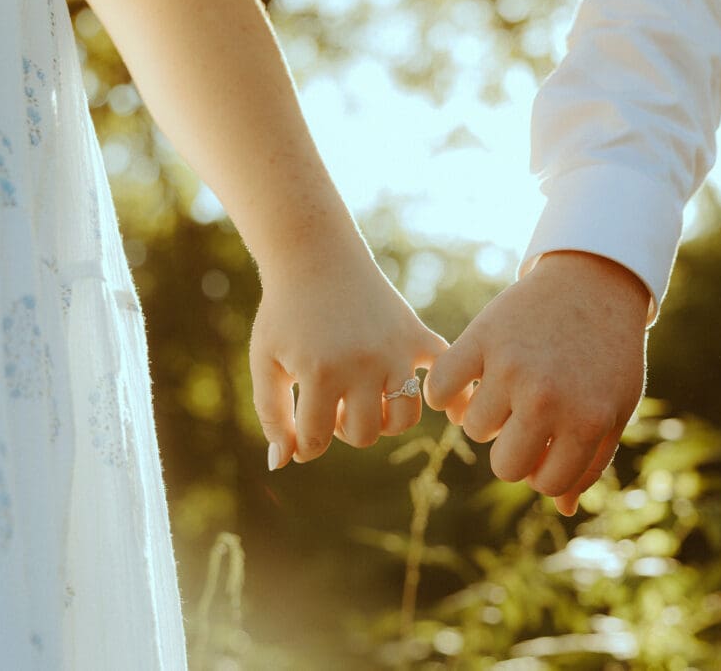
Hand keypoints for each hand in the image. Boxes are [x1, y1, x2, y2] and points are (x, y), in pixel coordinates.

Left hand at [250, 255, 447, 469]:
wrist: (316, 257)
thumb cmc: (284, 312)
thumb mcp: (265, 362)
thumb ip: (272, 415)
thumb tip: (284, 464)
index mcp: (322, 374)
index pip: (317, 441)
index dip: (304, 445)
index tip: (299, 429)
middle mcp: (364, 366)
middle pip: (365, 434)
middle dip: (343, 430)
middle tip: (329, 405)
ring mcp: (395, 351)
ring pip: (403, 417)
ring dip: (382, 419)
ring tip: (363, 399)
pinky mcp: (415, 336)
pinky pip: (445, 370)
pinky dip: (455, 392)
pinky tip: (451, 409)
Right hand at [424, 251, 648, 515]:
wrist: (593, 280)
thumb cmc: (607, 352)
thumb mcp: (614, 407)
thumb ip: (591, 460)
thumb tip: (562, 509)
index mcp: (586, 421)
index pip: (546, 482)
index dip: (544, 466)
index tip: (547, 442)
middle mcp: (547, 399)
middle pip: (505, 466)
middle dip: (512, 449)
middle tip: (522, 420)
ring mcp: (510, 368)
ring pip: (472, 429)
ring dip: (485, 414)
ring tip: (504, 387)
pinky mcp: (480, 338)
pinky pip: (441, 389)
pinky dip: (445, 390)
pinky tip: (467, 378)